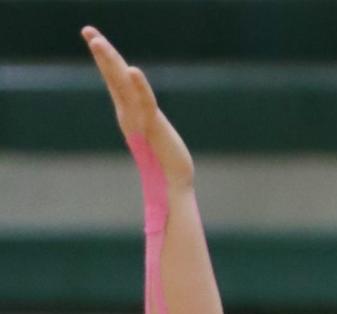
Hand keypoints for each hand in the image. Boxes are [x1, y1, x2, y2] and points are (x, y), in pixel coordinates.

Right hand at [82, 26, 193, 185]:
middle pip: (113, 77)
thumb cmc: (166, 160)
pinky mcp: (152, 126)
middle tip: (87, 30)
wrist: (173, 184)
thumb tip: (141, 112)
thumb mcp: (152, 131)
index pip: (115, 79)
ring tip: (97, 42)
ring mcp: (138, 119)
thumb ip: (143, 118)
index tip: (92, 35)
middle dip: (102, 53)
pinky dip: (139, 87)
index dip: (105, 57)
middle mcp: (129, 113)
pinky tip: (133, 71)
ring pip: (122, 85)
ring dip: (110, 62)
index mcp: (128, 111)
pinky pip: (145, 102)